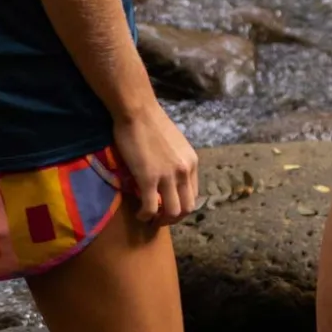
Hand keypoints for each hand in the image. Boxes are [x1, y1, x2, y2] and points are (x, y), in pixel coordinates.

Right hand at [112, 100, 198, 224]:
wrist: (137, 110)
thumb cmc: (151, 122)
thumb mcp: (174, 144)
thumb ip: (176, 162)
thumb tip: (169, 177)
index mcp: (192, 162)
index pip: (194, 195)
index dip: (181, 206)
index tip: (168, 208)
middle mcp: (184, 171)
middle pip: (187, 208)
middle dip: (174, 218)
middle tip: (160, 219)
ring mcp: (168, 176)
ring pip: (173, 212)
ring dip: (161, 221)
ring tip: (150, 219)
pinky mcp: (149, 178)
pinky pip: (151, 207)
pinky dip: (146, 216)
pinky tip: (139, 214)